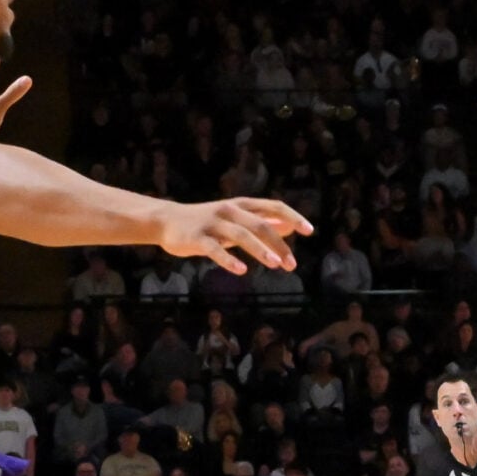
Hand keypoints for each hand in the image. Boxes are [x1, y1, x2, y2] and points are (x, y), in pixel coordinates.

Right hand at [158, 197, 311, 275]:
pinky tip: (241, 271)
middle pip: (260, 224)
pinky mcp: (197, 238)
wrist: (167, 221)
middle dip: (279, 244)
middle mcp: (229, 210)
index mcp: (241, 205)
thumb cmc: (207, 222)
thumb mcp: (236, 219)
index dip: (293, 217)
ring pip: (241, 235)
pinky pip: (216, 250)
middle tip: (291, 264)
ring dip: (260, 250)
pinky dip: (229, 260)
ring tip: (275, 265)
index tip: (309, 231)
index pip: (273, 207)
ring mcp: (213, 224)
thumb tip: (290, 227)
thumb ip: (261, 222)